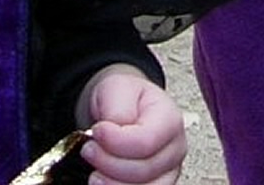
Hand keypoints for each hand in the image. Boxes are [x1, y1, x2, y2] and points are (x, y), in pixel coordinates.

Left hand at [78, 67, 186, 184]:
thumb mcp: (116, 87)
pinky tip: (103, 181)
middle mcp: (174, 149)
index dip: (116, 142)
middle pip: (143, 171)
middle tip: (88, 150)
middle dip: (108, 163)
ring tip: (94, 170)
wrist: (121, 108)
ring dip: (110, 184)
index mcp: (170, 120)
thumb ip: (117, 108)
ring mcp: (167, 172)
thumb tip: (112, 132)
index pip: (146, 142)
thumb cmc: (122, 98)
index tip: (96, 132)